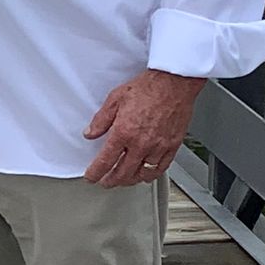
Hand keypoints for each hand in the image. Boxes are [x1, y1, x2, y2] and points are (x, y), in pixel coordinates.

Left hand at [83, 69, 202, 185]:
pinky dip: (151, 175)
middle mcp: (141, 143)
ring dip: (130, 180)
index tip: (91, 177)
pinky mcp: (172, 146)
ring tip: (123, 179)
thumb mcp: (115, 99)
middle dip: (111, 181)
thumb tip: (90, 133)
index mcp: (124, 132)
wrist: (174, 83)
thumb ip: (101, 120)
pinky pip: (160, 168)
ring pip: (142, 174)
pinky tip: (145, 174)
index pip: (105, 161)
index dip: (95, 173)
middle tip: (105, 181)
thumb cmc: (149, 87)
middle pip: (123, 173)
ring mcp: (158, 147)